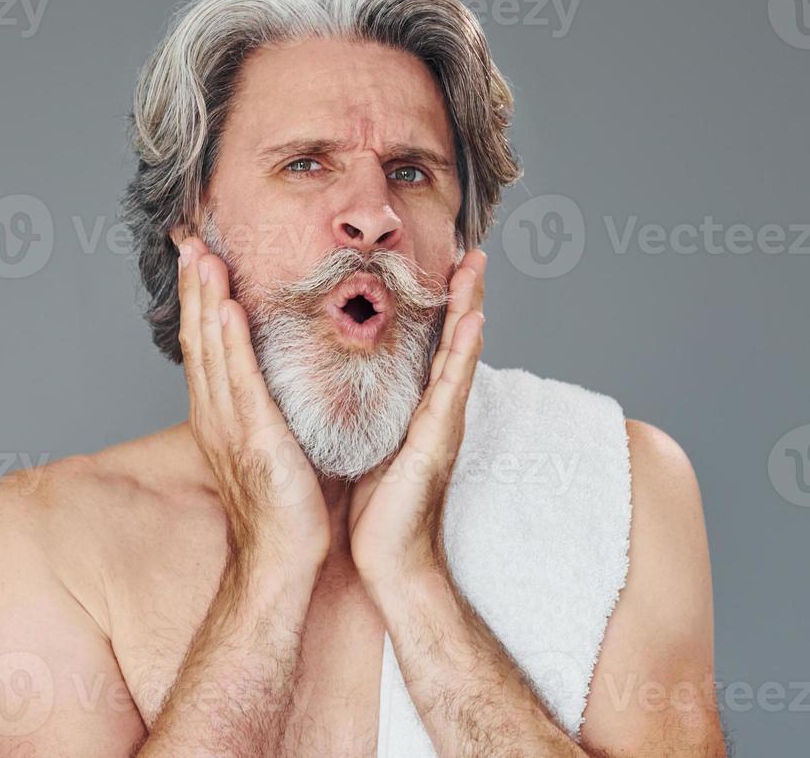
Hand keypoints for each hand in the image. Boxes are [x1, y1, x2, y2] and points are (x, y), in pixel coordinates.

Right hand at [175, 237, 330, 573]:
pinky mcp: (254, 438)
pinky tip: (227, 309)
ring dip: (206, 300)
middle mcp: (216, 414)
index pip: (205, 343)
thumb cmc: (285, 506)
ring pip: (212, 350)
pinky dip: (230, 343)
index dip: (199, 298)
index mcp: (220, 413)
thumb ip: (273, 405)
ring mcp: (230, 425)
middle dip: (194, 286)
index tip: (197, 256)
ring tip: (203, 257)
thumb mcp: (273, 441)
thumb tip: (292, 370)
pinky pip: (240, 382)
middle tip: (189, 238)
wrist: (283, 558)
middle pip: (199, 338)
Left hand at [348, 248, 486, 591]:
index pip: (428, 343)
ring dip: (472, 308)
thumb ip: (360, 409)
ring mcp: (443, 422)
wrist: (388, 559)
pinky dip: (466, 353)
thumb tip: (333, 377)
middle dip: (463, 294)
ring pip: (460, 353)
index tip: (440, 264)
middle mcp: (435, 408)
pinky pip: (453, 388)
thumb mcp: (362, 441)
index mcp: (414, 406)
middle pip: (453, 339)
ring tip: (476, 268)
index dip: (436, 305)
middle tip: (470, 250)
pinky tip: (473, 323)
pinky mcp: (438, 441)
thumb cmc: (373, 506)